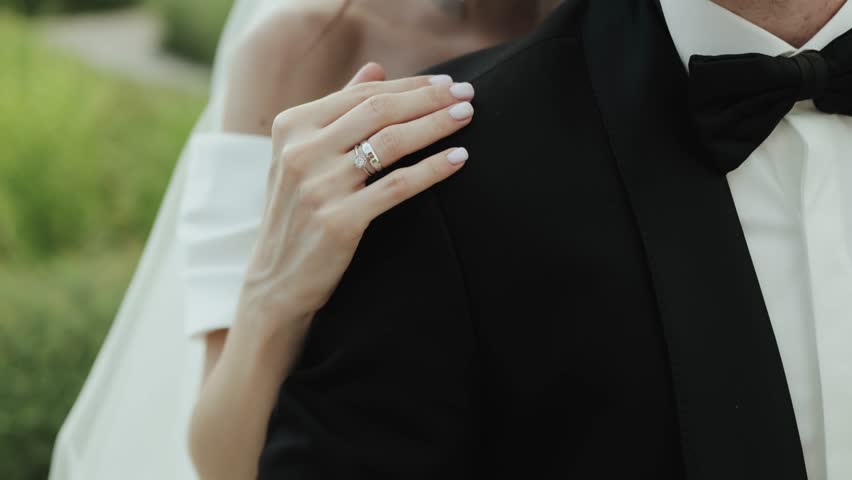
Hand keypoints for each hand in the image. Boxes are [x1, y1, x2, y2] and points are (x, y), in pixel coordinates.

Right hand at [235, 63, 475, 346]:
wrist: (276, 279)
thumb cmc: (297, 212)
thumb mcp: (305, 155)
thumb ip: (339, 110)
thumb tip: (375, 68)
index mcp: (292, 126)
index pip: (362, 95)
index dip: (409, 85)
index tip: (445, 82)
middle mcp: (302, 151)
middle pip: (379, 111)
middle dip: (429, 98)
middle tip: (467, 91)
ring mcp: (318, 186)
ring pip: (391, 142)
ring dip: (435, 125)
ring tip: (467, 115)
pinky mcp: (338, 220)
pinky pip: (396, 186)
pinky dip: (432, 169)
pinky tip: (459, 158)